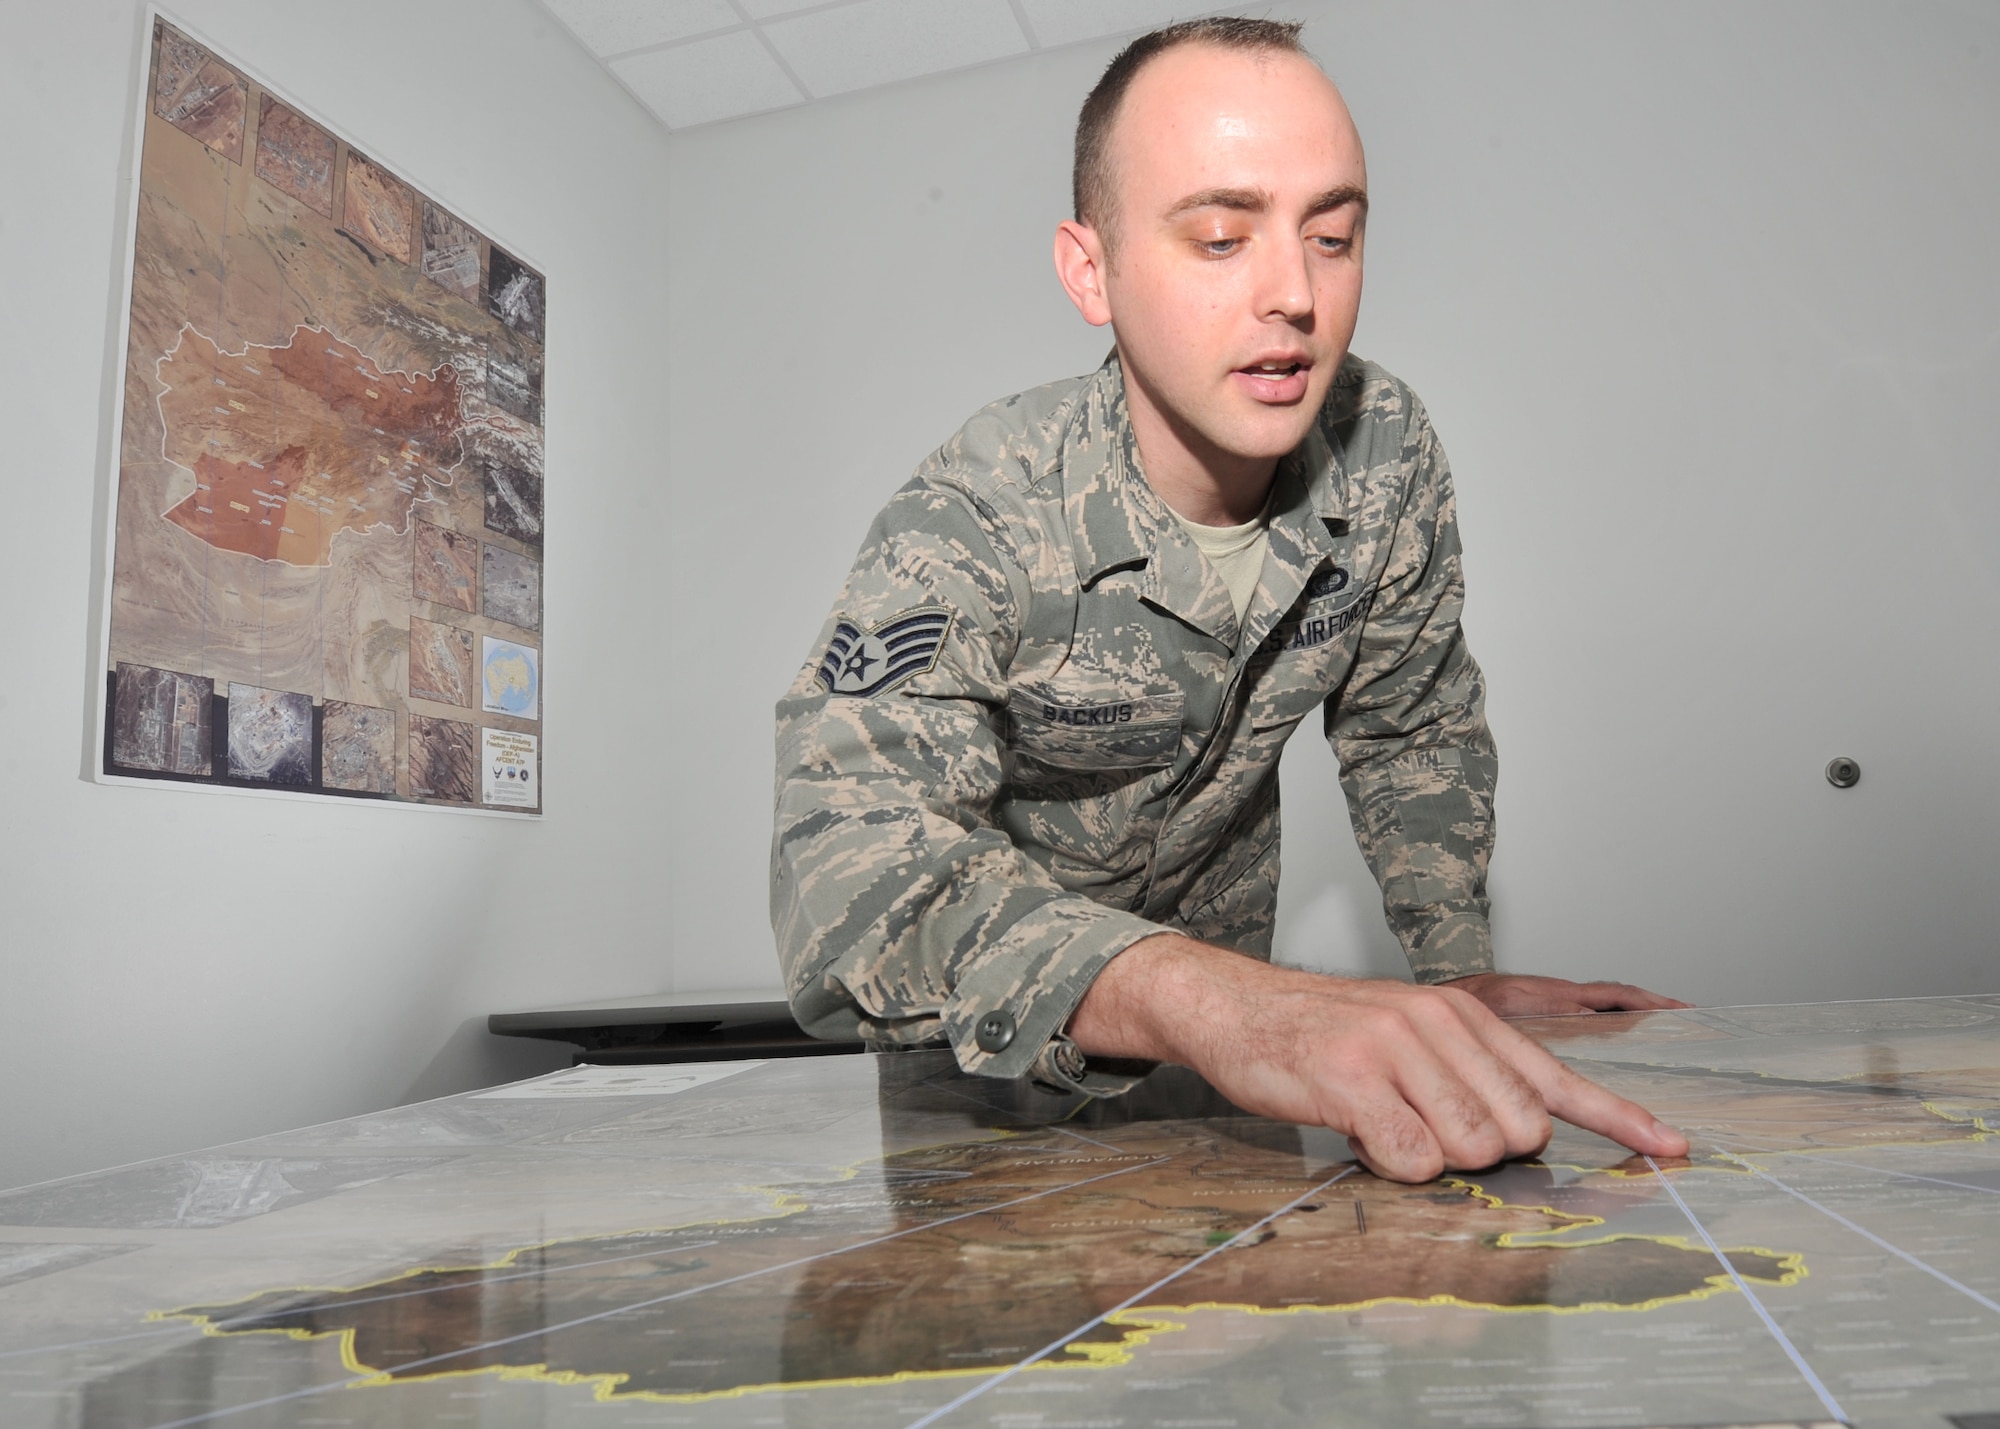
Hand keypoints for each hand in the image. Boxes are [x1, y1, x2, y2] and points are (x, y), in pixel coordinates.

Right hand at [1066, 936, 1689, 1182]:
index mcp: (1462, 1014)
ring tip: (1382, 1123)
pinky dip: (1389, 1163)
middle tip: (1421, 1129)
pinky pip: (1410, 1157)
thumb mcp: (1407, 1034)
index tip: (1671, 1149)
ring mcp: (1396, 1047)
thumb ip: (1467, 1075)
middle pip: (1517, 1131)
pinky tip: (1356, 1131)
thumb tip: (1522, 1137)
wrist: (1233, 1004)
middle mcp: (1438, 1022)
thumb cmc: (1322, 1033)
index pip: (1556, 1075)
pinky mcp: (1352, 1078)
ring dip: (1428, 1158)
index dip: (1618, 1119)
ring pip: (1469, 1148)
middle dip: (1480, 1152)